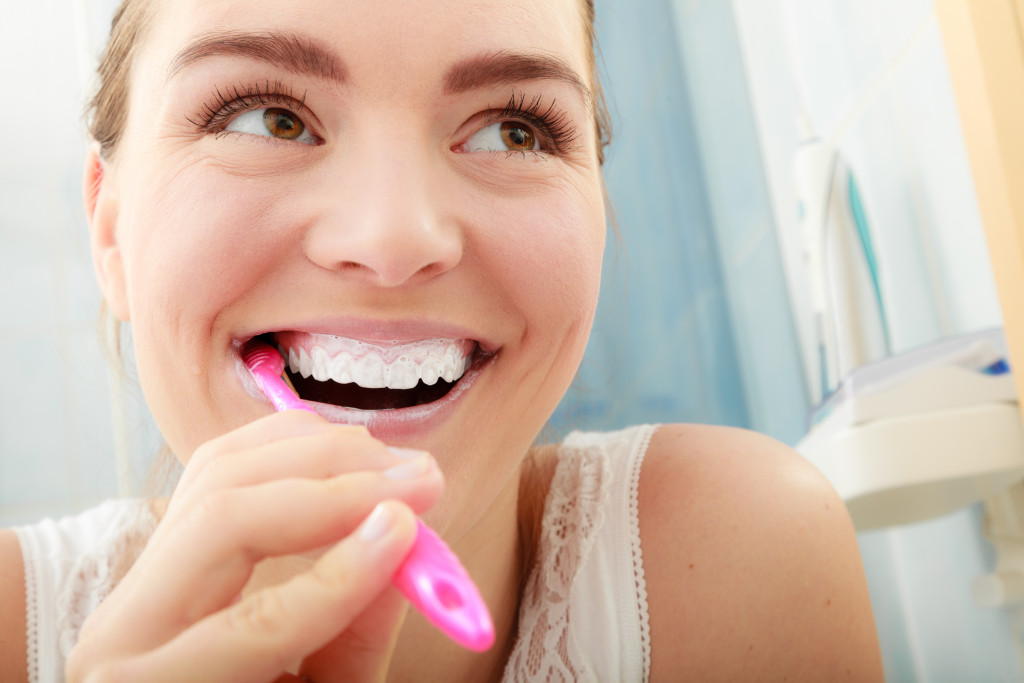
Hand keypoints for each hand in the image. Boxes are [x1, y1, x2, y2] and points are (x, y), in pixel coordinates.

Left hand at [66, 411, 443, 682]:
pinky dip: (290, 443)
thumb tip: (402, 549)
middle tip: (421, 482)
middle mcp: (128, 622)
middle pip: (223, 516)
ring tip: (399, 464)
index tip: (409, 532)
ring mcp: (141, 570)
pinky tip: (348, 451)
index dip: (341, 576)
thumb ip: (356, 645)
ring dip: (322, 452)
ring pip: (222, 469)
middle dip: (334, 489)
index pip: (253, 623)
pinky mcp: (168, 535)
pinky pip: (223, 462)